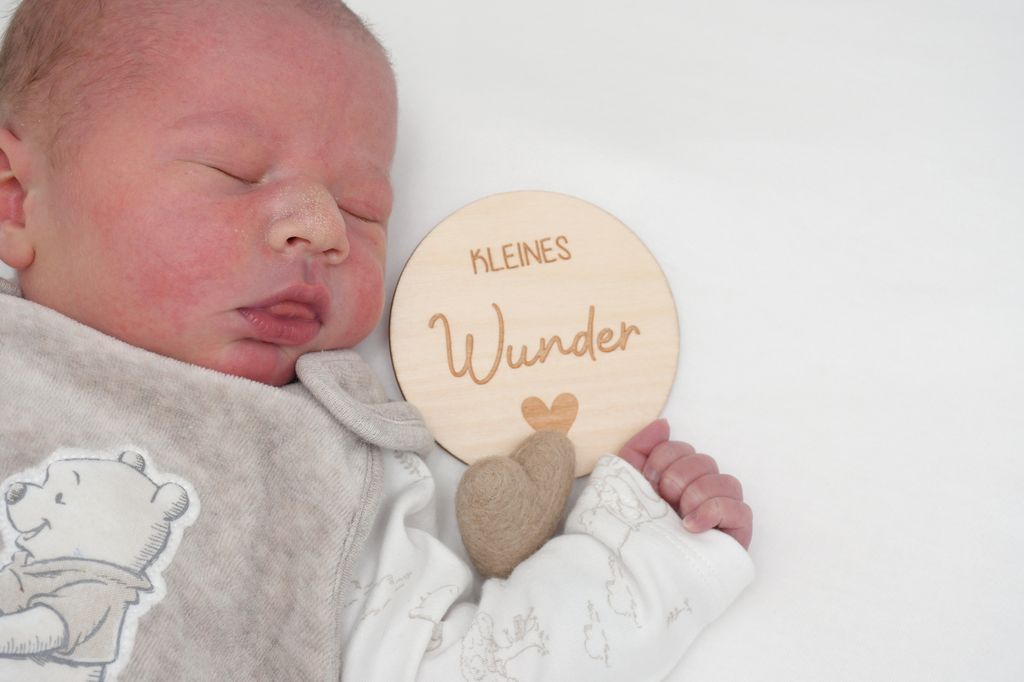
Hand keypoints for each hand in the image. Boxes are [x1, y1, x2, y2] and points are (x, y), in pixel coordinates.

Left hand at [617, 419, 751, 549]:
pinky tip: (690, 526)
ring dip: (695, 494)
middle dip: (676, 478)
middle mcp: (701, 492)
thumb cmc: (630, 530)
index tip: (646, 483)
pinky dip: (712, 512)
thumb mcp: (625, 481)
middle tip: (662, 502)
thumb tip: (663, 424)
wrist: (632, 574)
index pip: (681, 448)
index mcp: (676, 479)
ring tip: (677, 516)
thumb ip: (641, 447)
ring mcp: (720, 513)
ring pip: (725, 480)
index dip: (661, 459)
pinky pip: (739, 508)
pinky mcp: (735, 535)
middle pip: (704, 461)